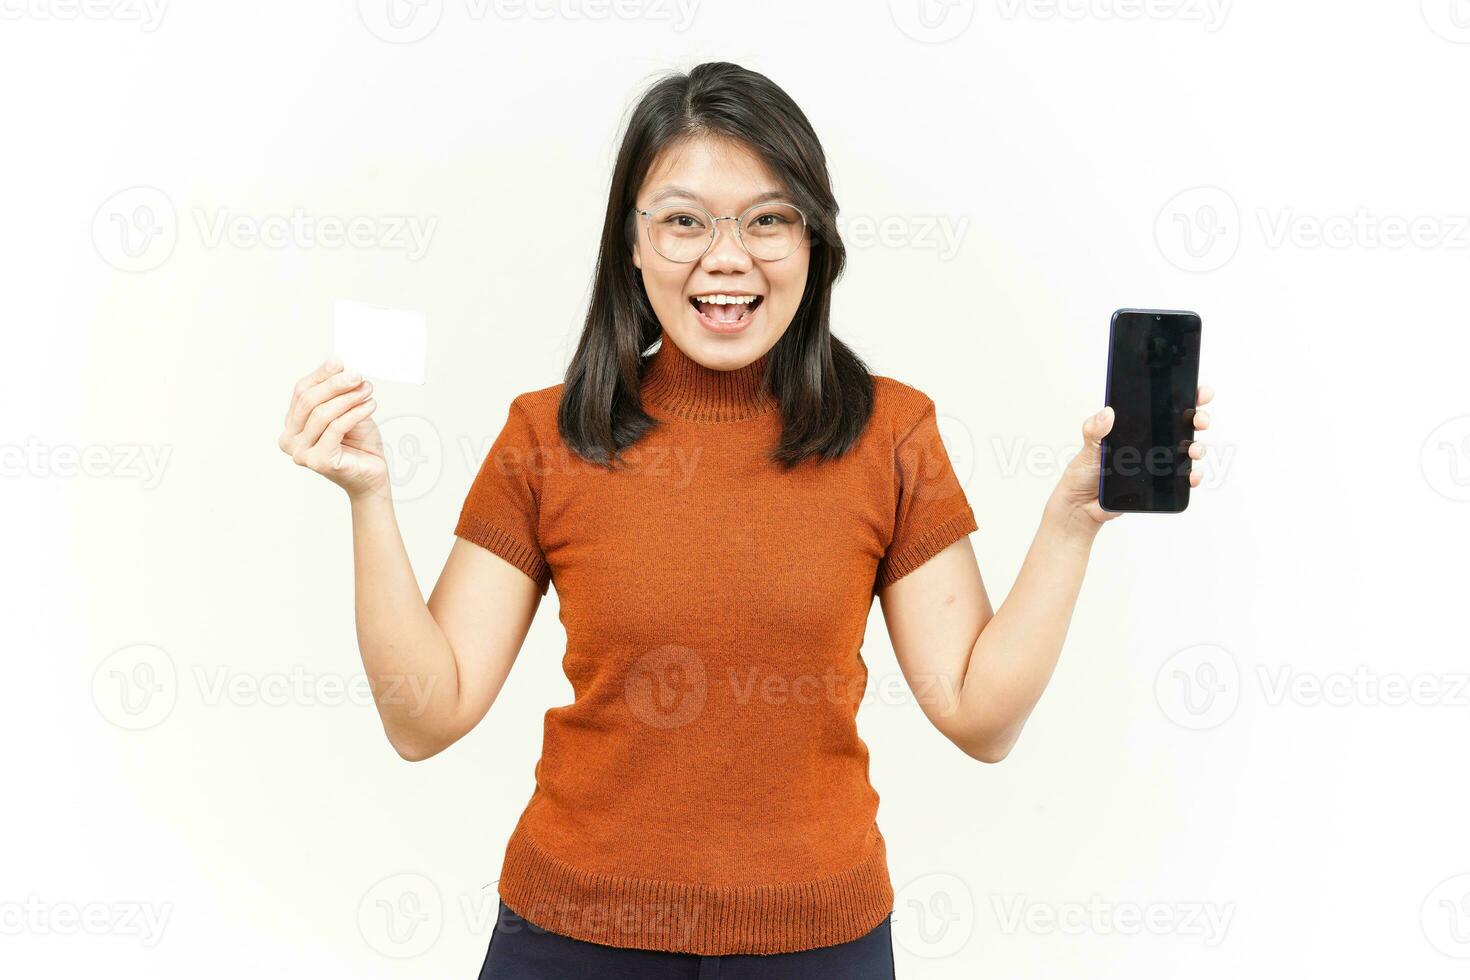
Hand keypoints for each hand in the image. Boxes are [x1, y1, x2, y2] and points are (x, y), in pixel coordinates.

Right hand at [277, 358, 386, 498]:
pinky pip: (336, 428)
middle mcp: (289, 440)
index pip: (301, 392)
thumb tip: (337, 363)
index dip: (320, 375)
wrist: (372, 475)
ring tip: (368, 390)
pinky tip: (370, 406)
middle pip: (309, 401)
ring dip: (348, 398)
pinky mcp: (318, 461)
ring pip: (322, 414)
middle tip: (358, 376)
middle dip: (335, 385)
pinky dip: (354, 413)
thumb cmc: (359, 444)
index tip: (341, 362)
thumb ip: (337, 392)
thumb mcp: (347, 410)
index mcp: (291, 425)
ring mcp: (301, 453)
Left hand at [1051, 384, 1214, 527]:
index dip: (1188, 396)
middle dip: (1198, 419)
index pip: (1167, 406)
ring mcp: (1160, 462)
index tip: (1200, 391)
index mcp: (1138, 426)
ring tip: (1193, 450)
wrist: (1082, 504)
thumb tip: (1107, 413)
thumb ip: (1094, 429)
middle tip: (1199, 420)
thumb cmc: (1086, 470)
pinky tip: (1192, 475)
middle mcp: (1153, 441)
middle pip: (1185, 425)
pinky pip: (1183, 478)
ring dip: (1198, 448)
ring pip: (1188, 450)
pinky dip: (1192, 476)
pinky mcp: (1160, 483)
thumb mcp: (1088, 445)